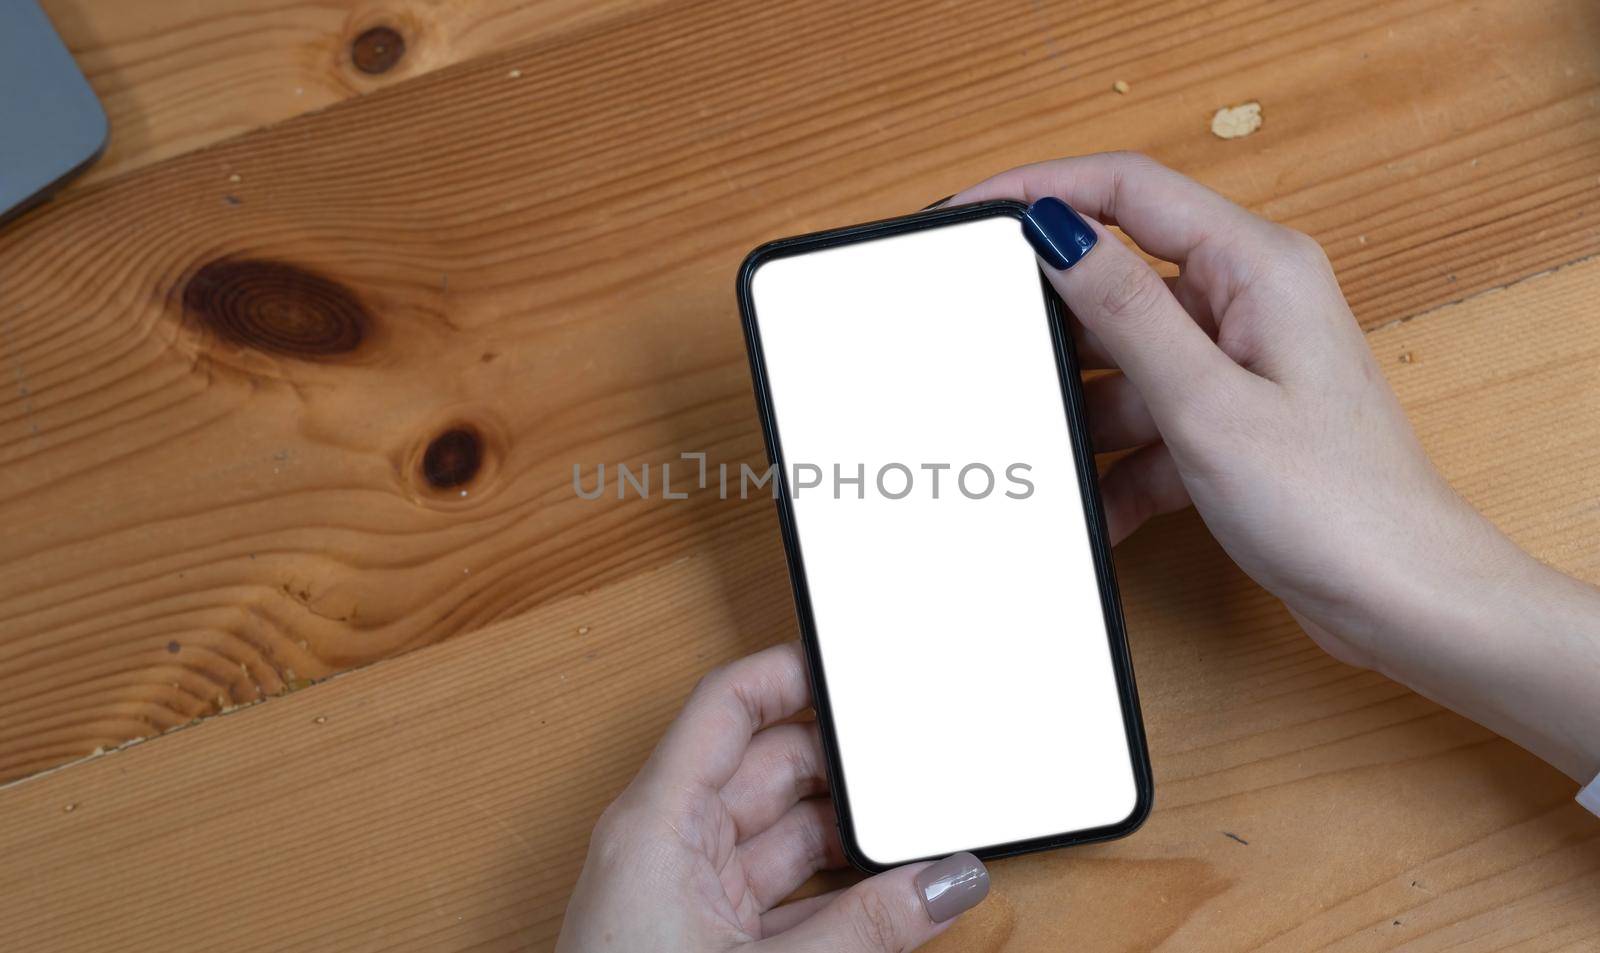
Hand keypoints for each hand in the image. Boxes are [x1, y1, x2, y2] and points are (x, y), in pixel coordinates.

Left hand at [556, 642, 989, 951]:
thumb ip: (868, 927)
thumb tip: (948, 879)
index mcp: (658, 821)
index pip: (727, 705)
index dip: (792, 671)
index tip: (860, 666)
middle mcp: (669, 845)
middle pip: (768, 767)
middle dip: (844, 769)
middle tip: (917, 771)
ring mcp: (689, 895)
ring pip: (784, 835)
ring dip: (848, 841)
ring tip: (919, 841)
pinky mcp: (709, 941)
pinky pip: (784, 892)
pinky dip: (836, 894)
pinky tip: (887, 900)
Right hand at [951, 153, 1599, 783]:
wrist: (1404, 600)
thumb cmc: (1337, 502)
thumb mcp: (1205, 403)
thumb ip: (1125, 311)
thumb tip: (1056, 231)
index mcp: (1256, 267)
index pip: (1129, 189)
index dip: (1042, 188)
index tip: (970, 213)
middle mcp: (1249, 302)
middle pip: (1118, 280)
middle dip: (1058, 328)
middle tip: (995, 356)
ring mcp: (1239, 364)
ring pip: (1126, 365)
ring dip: (1088, 417)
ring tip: (1052, 459)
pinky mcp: (1231, 422)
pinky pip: (1149, 424)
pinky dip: (1120, 467)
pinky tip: (1101, 513)